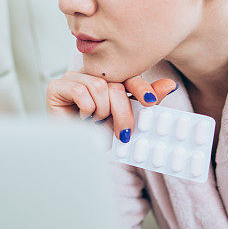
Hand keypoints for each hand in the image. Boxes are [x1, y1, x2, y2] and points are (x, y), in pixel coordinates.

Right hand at [46, 69, 177, 140]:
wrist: (76, 154)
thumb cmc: (99, 135)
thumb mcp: (127, 117)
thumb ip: (146, 99)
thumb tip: (171, 85)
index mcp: (106, 79)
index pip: (127, 75)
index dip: (141, 87)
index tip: (151, 101)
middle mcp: (89, 75)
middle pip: (114, 84)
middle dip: (122, 112)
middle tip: (123, 133)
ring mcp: (72, 78)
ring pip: (98, 87)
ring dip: (101, 112)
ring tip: (94, 122)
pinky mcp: (56, 86)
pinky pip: (80, 91)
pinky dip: (86, 110)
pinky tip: (81, 118)